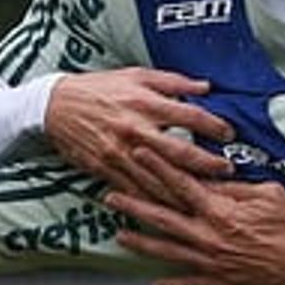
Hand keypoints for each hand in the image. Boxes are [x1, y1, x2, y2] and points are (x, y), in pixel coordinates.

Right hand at [44, 68, 234, 195]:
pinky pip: (136, 191)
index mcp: (145, 103)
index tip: (229, 134)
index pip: (189, 115)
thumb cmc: (99, 89)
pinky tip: (174, 208)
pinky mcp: (107, 170)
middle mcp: (135, 130)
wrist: (56, 106)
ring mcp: (120, 153)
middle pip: (179, 152)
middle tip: (227, 170)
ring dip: (186, 190)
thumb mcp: (136, 75)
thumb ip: (173, 82)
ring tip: (209, 195)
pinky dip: (155, 202)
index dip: (214, 126)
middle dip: (207, 164)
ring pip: (160, 178)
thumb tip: (205, 87)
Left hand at [105, 146, 284, 284]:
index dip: (157, 167)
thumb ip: (238, 188)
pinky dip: (170, 283)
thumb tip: (216, 180)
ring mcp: (210, 260)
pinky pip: (189, 283)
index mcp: (220, 210)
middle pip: (163, 216)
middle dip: (134, 204)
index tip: (138, 152)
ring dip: (140, 243)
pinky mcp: (219, 280)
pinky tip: (152, 283)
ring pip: (167, 250)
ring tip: (119, 235)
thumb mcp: (270, 194)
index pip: (181, 183)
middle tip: (111, 195)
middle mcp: (208, 235)